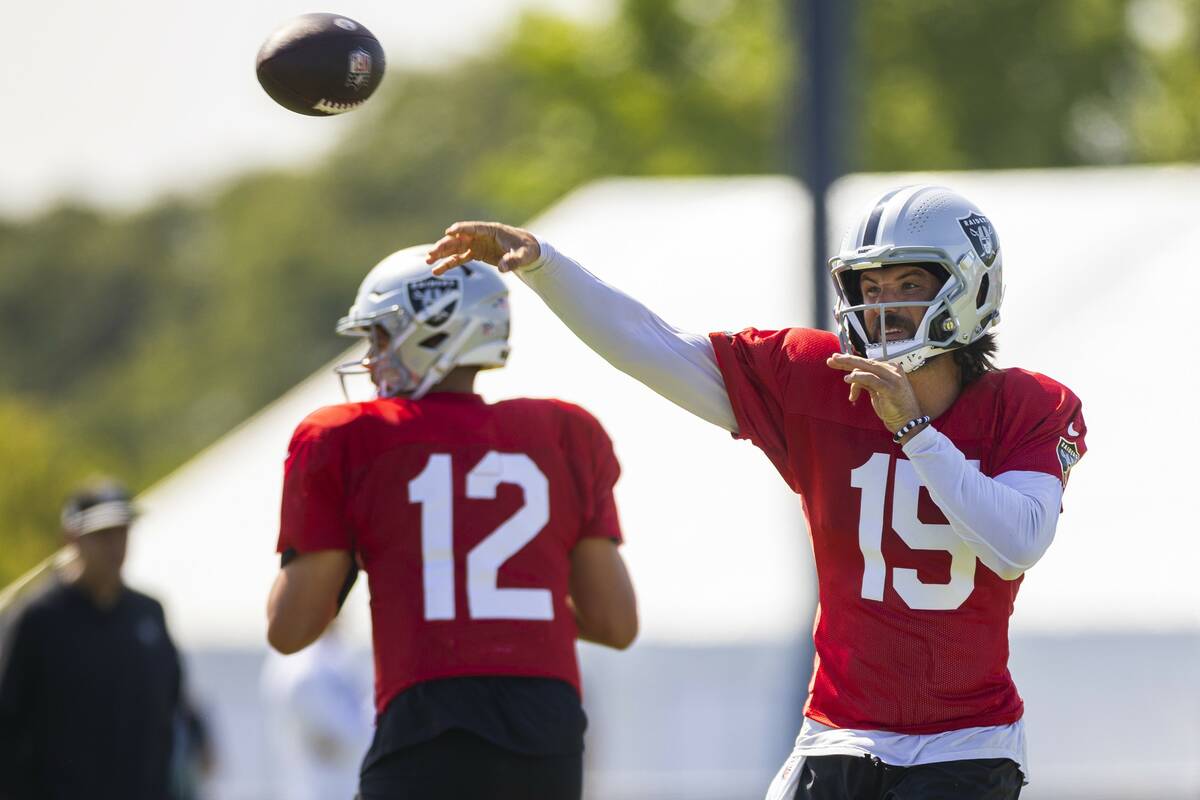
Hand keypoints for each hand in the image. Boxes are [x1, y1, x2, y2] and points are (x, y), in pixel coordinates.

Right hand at [426, 221, 540, 274]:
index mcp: (491, 230)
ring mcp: (477, 244)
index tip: (448, 232)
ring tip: (428, 261)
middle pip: (459, 239)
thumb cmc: (527, 249)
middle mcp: (480, 236)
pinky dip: (449, 264)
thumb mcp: (524, 255)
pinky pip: (459, 258)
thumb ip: (513, 261)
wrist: (528, 251)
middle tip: (431, 253)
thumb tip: (502, 268)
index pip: (473, 228)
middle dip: (444, 246)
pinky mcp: (476, 253)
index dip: (461, 229)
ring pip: (455, 248)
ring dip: (442, 254)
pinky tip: (437, 270)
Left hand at [826, 353, 923, 435]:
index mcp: (890, 369)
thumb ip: (867, 382)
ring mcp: (893, 378)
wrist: (908, 423)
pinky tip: (848, 379)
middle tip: (832, 359)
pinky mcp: (890, 388)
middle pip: (866, 362)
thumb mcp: (877, 392)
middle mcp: (892, 370)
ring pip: (867, 367)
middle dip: (847, 360)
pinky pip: (871, 379)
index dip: (851, 361)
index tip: (836, 360)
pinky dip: (858, 378)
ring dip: (850, 368)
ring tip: (839, 372)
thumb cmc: (892, 408)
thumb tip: (851, 375)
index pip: (868, 362)